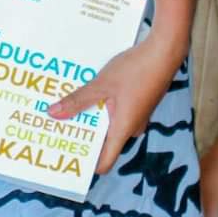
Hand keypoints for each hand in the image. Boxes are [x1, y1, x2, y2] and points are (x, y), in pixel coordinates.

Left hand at [47, 29, 184, 175]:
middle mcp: (131, 128)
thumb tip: (53, 114)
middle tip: (59, 126)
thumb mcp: (101, 85)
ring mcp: (136, 116)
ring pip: (108, 124)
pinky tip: (89, 93)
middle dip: (82, 135)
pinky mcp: (138, 104)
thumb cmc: (135, 70)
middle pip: (103, 142)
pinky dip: (102, 107)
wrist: (164, 52)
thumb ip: (78, 100)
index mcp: (123, 129)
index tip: (66, 155)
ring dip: (91, 117)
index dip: (86, 164)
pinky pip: (116, 112)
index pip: (104, 162)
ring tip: (68, 107)